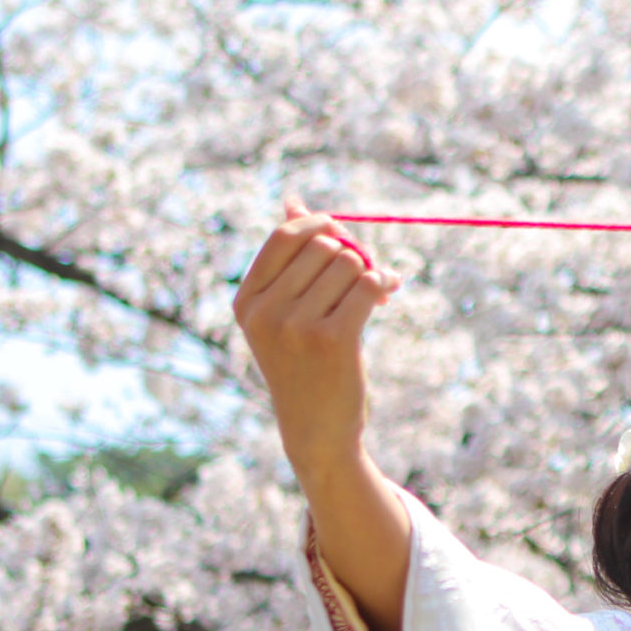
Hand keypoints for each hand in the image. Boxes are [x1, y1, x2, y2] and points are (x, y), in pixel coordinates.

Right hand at [233, 199, 399, 484]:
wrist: (317, 429)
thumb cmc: (305, 365)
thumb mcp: (284, 312)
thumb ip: (290, 258)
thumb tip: (292, 200)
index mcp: (247, 301)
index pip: (285, 237)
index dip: (320, 226)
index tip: (342, 236)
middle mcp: (265, 311)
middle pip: (324, 246)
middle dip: (352, 254)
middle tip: (364, 278)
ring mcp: (296, 326)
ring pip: (350, 264)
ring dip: (368, 275)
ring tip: (368, 299)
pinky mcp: (332, 340)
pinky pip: (368, 286)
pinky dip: (382, 287)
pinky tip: (383, 300)